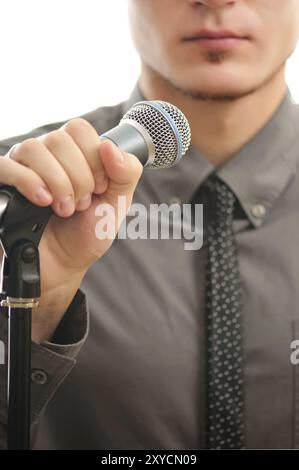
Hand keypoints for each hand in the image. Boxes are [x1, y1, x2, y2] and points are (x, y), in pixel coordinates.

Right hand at [0, 119, 142, 341]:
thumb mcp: (117, 204)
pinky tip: (43, 201)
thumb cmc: (86, 234)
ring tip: (63, 209)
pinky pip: (6, 167)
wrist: (63, 266)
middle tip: (80, 204)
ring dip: (57, 182)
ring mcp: (24, 169)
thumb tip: (110, 146)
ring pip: (34, 148)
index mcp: (75, 155)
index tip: (99, 187)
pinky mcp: (5, 186)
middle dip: (78, 177)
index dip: (93, 158)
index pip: (79, 130)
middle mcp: (47, 157)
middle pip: (59, 139)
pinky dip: (29, 182)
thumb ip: (126, 174)